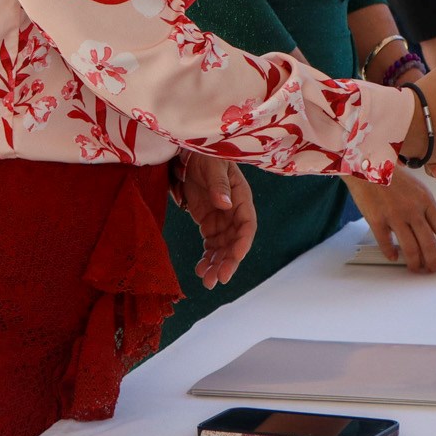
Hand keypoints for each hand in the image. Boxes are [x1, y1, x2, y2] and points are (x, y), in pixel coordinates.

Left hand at [171, 152, 257, 288]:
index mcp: (242, 198)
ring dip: (216, 265)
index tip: (235, 258)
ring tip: (207, 281)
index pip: (247, 225)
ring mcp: (222, 221)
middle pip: (235, 243)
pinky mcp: (208, 224)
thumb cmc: (206, 156)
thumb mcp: (214, 167)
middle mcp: (235, 214)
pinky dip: (207, 259)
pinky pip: (211, 246)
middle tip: (218, 279)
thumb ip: (220, 185)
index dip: (242, 243)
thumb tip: (226, 204)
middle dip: (228, 262)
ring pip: (223, 249)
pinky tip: (200, 270)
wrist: (189, 154)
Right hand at [346, 167, 435, 272]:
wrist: (367, 164)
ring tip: (415, 267)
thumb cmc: (391, 174)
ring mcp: (394, 216)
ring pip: (410, 248)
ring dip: (414, 262)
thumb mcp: (416, 187)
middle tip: (432, 267)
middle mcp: (412, 209)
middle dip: (433, 260)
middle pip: (428, 243)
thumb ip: (425, 207)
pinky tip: (393, 256)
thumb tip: (432, 229)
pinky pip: (386, 244)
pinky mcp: (377, 220)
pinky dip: (391, 254)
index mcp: (425, 199)